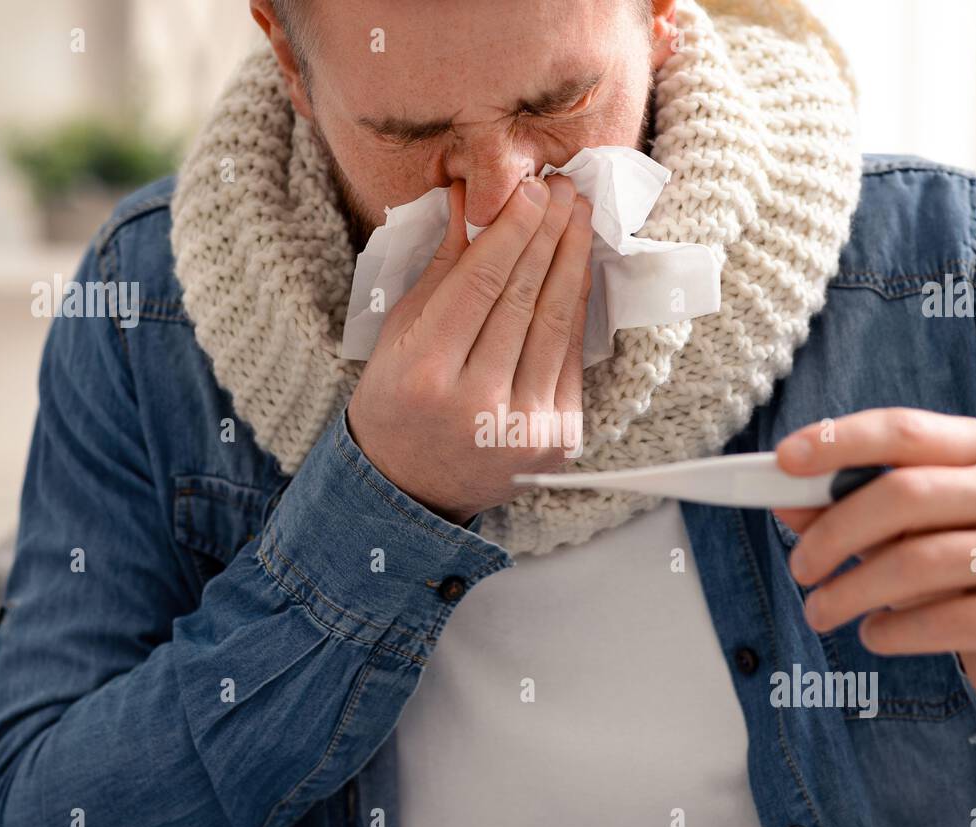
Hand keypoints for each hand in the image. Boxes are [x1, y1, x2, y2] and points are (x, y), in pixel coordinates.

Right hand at [347, 176, 592, 524]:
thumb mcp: (397, 336)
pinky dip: (577, 308)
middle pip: (525, 299)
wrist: (412, 488)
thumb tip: (469, 201)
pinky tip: (579, 268)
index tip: (533, 189)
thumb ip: (440, 270)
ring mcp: (523, 429)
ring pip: (557, 325)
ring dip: (573, 262)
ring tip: (579, 216)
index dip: (512, 231)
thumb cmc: (397, 402)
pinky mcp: (557, 441)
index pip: (481, 285)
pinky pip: (571, 358)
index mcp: (425, 375)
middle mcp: (477, 405)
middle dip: (548, 234)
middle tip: (564, 188)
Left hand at [773, 407, 975, 711]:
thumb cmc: (949, 560)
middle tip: (799, 568)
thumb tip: (783, 498)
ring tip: (819, 611)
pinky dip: (891, 631)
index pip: (903, 430)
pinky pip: (945, 620)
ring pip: (919, 561)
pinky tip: (872, 634)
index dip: (839, 442)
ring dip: (851, 591)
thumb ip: (842, 505)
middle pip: (906, 494)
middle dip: (836, 532)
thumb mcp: (896, 526)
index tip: (782, 460)